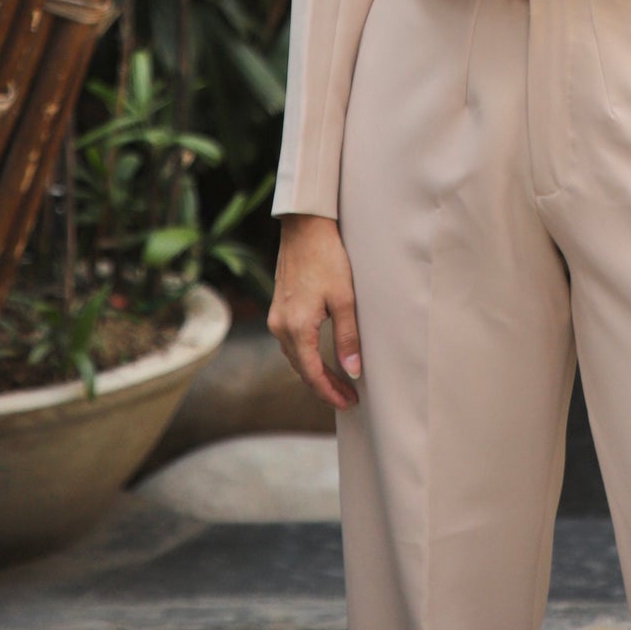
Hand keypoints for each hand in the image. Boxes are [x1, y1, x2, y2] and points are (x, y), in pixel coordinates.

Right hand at [267, 212, 361, 409]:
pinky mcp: (278, 307)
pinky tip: (320, 356)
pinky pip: (291, 342)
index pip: (312, 374)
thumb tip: (353, 370)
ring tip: (338, 380)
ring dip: (315, 371)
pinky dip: (306, 355)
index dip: (331, 393)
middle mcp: (280, 326)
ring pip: (295, 357)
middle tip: (349, 396)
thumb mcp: (344, 299)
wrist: (305, 227)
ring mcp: (276, 316)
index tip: (349, 402)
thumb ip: (348, 337)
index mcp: (296, 327)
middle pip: (302, 369)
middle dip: (324, 386)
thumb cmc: (328, 258)